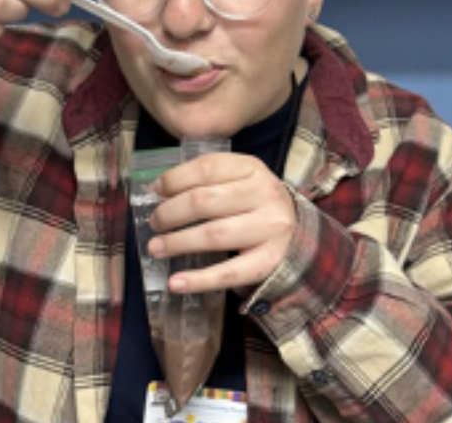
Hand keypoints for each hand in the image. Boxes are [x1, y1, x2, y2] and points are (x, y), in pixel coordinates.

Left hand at [148, 152, 296, 292]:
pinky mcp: (269, 260)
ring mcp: (269, 228)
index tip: (155, 191)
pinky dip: (198, 280)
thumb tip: (157, 188)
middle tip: (154, 223)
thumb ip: (204, 178)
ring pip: (213, 235)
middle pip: (204, 201)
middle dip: (170, 213)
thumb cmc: (254, 201)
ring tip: (156, 248)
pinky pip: (229, 273)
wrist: (297, 229)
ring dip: (177, 243)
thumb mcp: (236, 177)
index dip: (174, 179)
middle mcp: (264, 194)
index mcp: (251, 168)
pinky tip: (174, 282)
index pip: (207, 168)